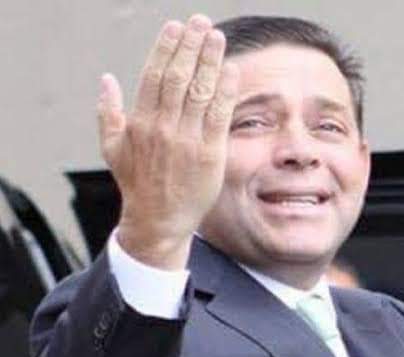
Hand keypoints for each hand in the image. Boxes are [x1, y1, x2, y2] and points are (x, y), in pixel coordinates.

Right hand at [97, 14, 238, 268]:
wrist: (159, 220)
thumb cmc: (137, 184)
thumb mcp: (112, 149)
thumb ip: (108, 113)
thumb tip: (106, 80)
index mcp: (140, 123)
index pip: (154, 76)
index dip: (166, 48)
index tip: (175, 27)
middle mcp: (163, 127)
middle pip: (179, 77)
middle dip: (190, 46)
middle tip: (201, 22)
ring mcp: (187, 140)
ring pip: (200, 92)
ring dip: (210, 61)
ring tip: (217, 37)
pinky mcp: (210, 154)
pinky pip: (219, 116)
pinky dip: (225, 91)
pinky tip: (230, 71)